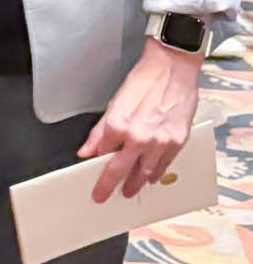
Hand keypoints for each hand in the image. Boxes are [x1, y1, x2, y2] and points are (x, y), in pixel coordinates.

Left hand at [79, 38, 202, 201]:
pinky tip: (151, 177)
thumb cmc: (144, 81)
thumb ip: (99, 132)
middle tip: (104, 195)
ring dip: (136, 183)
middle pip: (120, 171)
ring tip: (130, 189)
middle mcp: (138, 137)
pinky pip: (165, 165)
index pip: (102, 156)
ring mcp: (159, 141)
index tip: (94, 180)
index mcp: (118, 126)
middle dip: (111, 187)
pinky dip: (156, 173)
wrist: (172, 68)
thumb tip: (86, 151)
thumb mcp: (114, 104)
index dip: (98, 168)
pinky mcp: (178, 141)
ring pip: (145, 173)